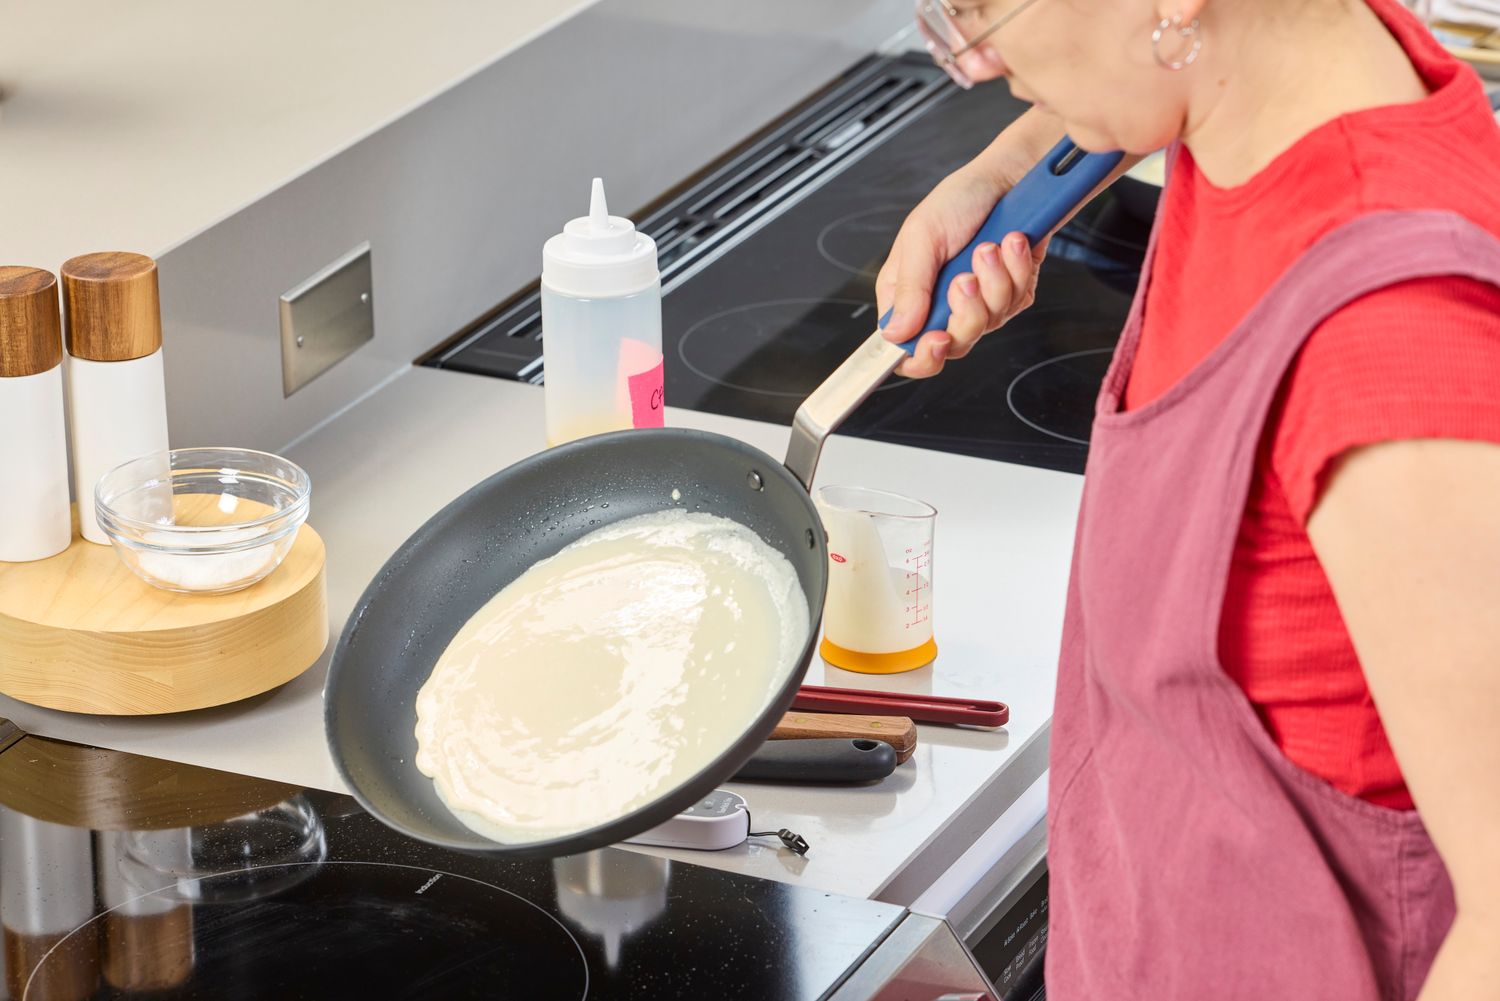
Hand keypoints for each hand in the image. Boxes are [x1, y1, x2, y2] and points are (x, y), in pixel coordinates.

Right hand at [875, 168, 1048, 378]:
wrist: (1010, 179)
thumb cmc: (960, 199)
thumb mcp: (922, 237)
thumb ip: (909, 289)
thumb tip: (894, 332)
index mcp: (909, 294)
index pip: (907, 349)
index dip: (922, 356)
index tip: (938, 339)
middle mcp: (942, 304)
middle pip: (955, 344)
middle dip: (967, 311)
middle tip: (966, 278)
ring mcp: (979, 302)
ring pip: (990, 323)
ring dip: (995, 280)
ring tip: (990, 246)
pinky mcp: (1010, 294)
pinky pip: (1017, 302)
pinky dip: (1016, 270)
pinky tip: (1010, 245)